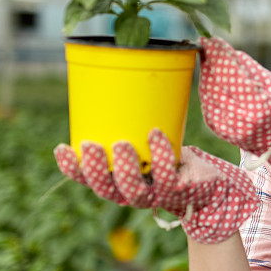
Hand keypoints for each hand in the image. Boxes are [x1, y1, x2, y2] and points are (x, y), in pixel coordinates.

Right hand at [54, 129, 258, 243]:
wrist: (208, 183)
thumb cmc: (171, 157)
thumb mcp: (147, 142)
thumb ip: (133, 123)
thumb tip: (124, 76)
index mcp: (119, 182)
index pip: (89, 181)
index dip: (73, 169)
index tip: (61, 148)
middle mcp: (133, 193)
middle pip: (107, 190)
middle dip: (95, 170)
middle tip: (89, 145)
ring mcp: (156, 194)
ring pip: (134, 190)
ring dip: (126, 167)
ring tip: (121, 143)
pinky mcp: (179, 189)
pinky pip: (167, 174)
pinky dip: (160, 153)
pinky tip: (155, 134)